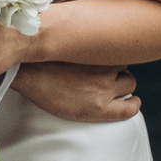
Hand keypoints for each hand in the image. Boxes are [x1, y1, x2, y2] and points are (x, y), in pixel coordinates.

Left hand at [15, 61, 142, 124]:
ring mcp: (102, 69)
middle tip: (108, 75)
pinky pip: (111, 49)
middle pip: (129, 83)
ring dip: (114, 62)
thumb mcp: (71, 111)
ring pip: (122, 64)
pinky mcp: (96, 52)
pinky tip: (97, 48)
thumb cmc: (43, 90)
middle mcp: (104, 90)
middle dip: (122, 79)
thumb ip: (94, 106)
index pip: (130, 109)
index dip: (132, 103)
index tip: (130, 99)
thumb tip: (106, 98)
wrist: (27, 70)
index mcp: (98, 109)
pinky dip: (107, 49)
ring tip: (98, 60)